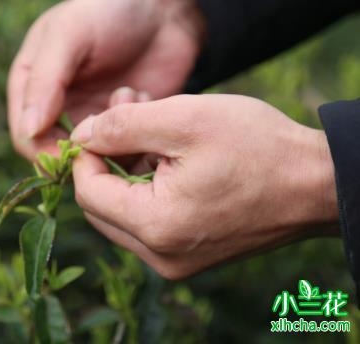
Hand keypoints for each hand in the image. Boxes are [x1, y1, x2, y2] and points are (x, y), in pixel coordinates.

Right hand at [8, 0, 204, 159]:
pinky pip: (121, 150)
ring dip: (110, 138)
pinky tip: (144, 96)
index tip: (74, 151)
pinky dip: (133, 134)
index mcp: (32, 87)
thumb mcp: (69, 35)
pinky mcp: (121, 127)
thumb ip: (45, 80)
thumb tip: (29, 131)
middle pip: (56, 152)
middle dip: (82, 150)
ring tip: (128, 97)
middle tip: (108, 136)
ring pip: (90, 156)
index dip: (44, 150)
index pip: (26, 136)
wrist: (162, 9)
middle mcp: (57, 108)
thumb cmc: (109, 11)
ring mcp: (90, 118)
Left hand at [71, 94, 338, 278]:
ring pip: (123, 212)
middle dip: (107, 156)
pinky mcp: (189, 255)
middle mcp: (160, 256)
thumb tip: (81, 136)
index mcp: (156, 227)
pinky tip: (166, 152)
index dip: (85, 153)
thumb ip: (122, 126)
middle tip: (126, 112)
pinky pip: (148, 221)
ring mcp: (175, 261)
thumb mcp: (184, 120)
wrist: (318, 185)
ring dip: (126, 168)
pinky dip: (147, 186)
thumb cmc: (259, 148)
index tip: (101, 120)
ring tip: (150, 124)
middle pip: (101, 206)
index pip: (88, 191)